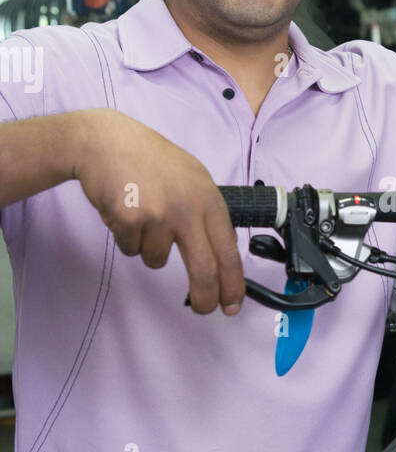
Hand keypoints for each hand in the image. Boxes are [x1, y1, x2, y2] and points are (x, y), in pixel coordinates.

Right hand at [71, 109, 245, 314]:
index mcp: (209, 199)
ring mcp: (158, 215)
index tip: (232, 304)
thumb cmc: (150, 161)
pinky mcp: (129, 220)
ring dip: (147, 248)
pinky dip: (126, 237)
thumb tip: (222, 254)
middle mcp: (187, 208)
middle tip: (203, 309)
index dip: (232, 283)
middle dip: (205, 296)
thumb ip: (207, 213)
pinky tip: (124, 209)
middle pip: (203, 269)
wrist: (106, 143)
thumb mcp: (194, 179)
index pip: (229, 251)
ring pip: (156, 260)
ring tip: (142, 214)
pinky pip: (130, 248)